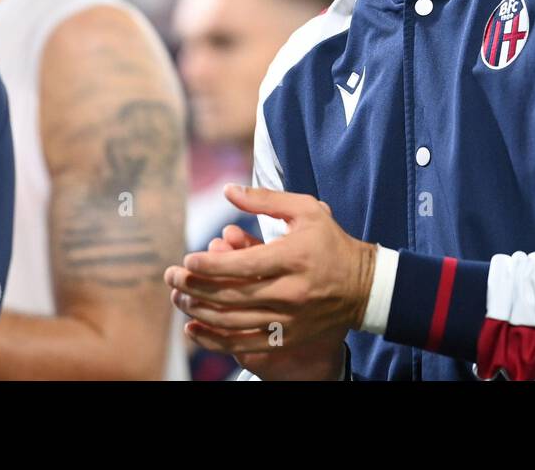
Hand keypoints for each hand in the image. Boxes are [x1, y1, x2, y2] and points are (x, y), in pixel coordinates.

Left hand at [165, 185, 375, 376]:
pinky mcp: (288, 337)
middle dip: (195, 287)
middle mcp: (290, 292)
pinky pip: (245, 345)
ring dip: (199, 312)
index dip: (210, 264)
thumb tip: (227, 190)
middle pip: (232, 295)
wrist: (364, 286)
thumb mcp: (305, 210)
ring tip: (179, 298)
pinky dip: (216, 341)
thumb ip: (265, 199)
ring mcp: (290, 319)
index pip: (242, 265)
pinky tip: (195, 330)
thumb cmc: (330, 242)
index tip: (187, 259)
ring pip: (233, 322)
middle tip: (171, 277)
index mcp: (293, 258)